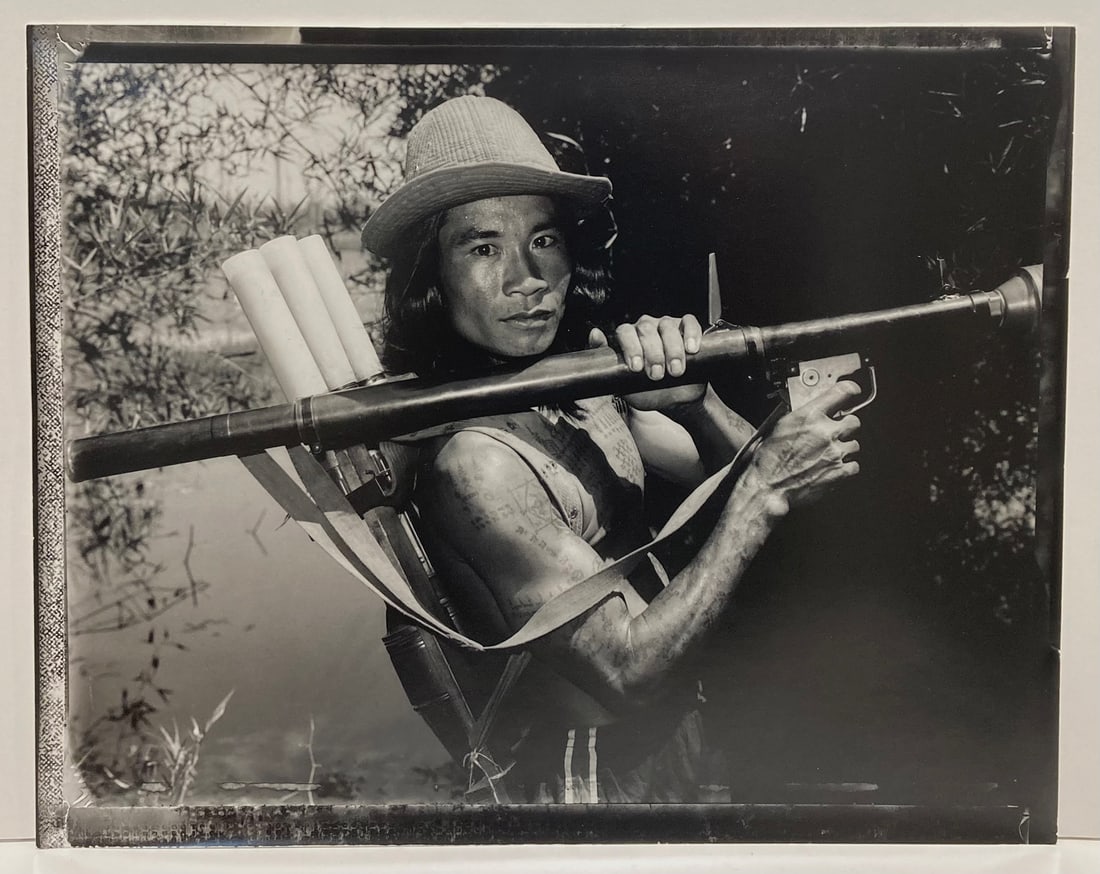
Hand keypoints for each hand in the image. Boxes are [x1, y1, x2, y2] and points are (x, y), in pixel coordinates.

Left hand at [588, 314, 706, 411]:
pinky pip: (689, 322)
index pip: (625, 332)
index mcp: (629, 337)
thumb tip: (595, 334)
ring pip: (667, 326)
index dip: (630, 348)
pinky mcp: (688, 329)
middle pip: (646, 329)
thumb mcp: (624, 384)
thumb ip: (606, 363)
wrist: (676, 401)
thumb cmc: (648, 391)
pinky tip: (691, 349)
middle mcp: (647, 327)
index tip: (636, 368)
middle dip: (652, 354)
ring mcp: (667, 325)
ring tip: (675, 371)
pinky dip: (691, 334)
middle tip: (656, 375)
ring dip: (672, 349)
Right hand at [746, 381, 861, 512]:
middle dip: (845, 426)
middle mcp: (825, 432)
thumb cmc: (767, 460)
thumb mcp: (777, 427)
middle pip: (853, 421)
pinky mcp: (839, 472)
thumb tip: (809, 411)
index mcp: (809, 416)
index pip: (842, 392)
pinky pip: (854, 465)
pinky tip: (831, 467)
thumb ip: (799, 416)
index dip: (850, 391)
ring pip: (855, 445)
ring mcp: (834, 453)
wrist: (767, 487)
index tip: (852, 392)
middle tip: (834, 433)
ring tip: (828, 454)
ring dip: (844, 448)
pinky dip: (846, 467)